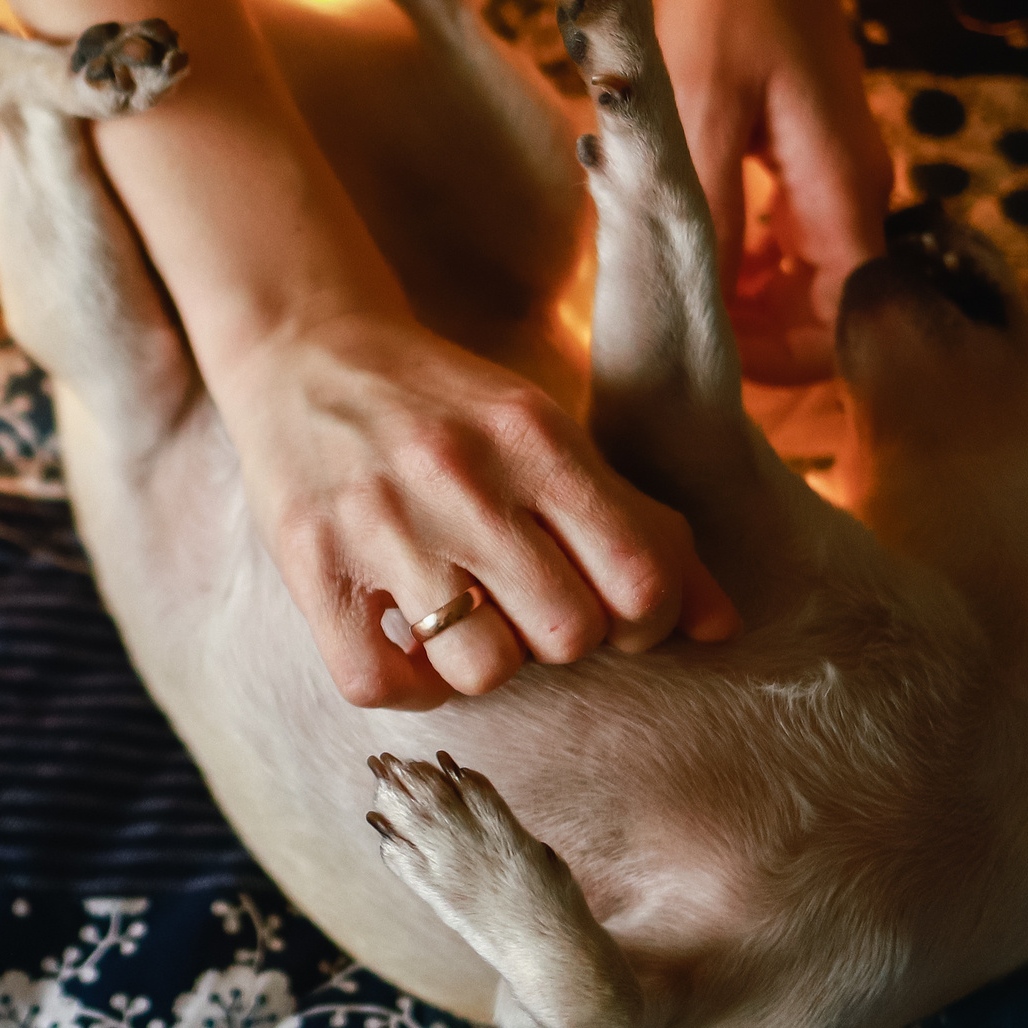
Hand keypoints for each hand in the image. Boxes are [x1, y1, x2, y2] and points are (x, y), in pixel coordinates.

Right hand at [217, 313, 735, 708]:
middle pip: (569, 634)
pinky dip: (407, 685)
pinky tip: (410, 648)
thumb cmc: (445, 404)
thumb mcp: (549, 435)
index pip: (641, 578)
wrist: (302, 343)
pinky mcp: (310, 560)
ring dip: (485, 664)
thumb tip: (724, 626)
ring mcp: (380, 521)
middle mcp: (462, 476)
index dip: (649, 622)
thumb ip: (638, 525)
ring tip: (468, 626)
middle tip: (533, 612)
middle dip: (563, 641)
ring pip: (481, 668)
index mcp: (535, 437)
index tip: (617, 612)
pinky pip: (377, 682)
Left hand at [655, 0, 890, 381]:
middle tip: (670, 326)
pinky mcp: (809, 163)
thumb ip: (708, 213)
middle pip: (825, 313)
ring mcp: (835, 179)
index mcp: (843, 191)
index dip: (782, 359)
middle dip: (754, 335)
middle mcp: (855, 195)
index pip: (844, 323)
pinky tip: (681, 237)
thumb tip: (700, 307)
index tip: (708, 355)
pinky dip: (739, 258)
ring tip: (664, 282)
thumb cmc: (725, 4)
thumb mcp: (697, 112)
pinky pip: (785, 242)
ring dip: (740, 298)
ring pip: (802, 282)